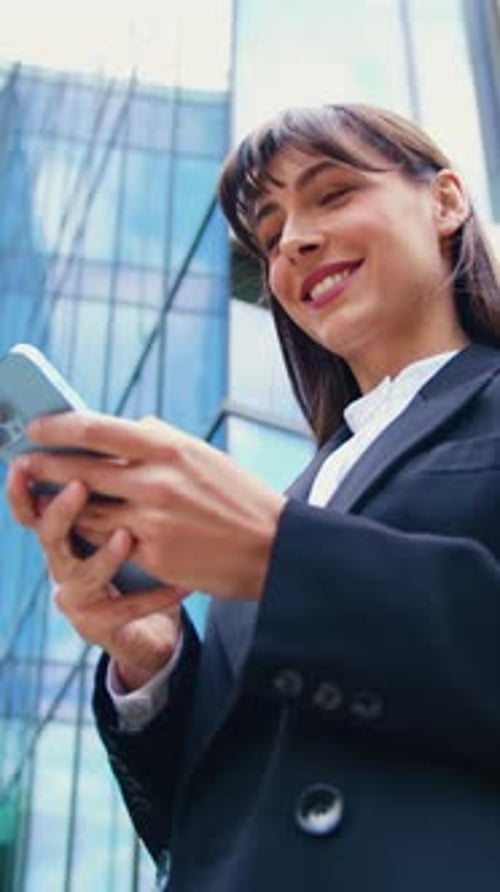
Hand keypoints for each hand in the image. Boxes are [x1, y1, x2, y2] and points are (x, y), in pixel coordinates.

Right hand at [6, 462, 184, 689]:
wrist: (152, 622)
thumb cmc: (140, 556)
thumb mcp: (128, 514)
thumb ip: (122, 480)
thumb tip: (135, 425)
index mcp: (64, 530)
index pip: (32, 503)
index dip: (27, 483)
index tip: (32, 453)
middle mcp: (62, 562)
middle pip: (49, 533)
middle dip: (60, 511)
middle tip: (79, 486)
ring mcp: (76, 597)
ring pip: (81, 576)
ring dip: (104, 556)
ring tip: (126, 535)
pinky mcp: (99, 626)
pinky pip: (127, 609)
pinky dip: (156, 595)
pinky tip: (181, 585)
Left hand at [13, 411, 286, 600]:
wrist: (272, 547)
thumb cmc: (236, 496)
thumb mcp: (200, 454)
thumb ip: (158, 439)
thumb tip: (122, 427)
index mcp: (166, 446)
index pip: (93, 429)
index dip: (56, 427)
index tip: (36, 426)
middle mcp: (153, 481)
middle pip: (77, 471)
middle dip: (42, 467)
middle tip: (23, 462)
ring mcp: (150, 521)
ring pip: (84, 512)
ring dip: (60, 505)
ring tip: (44, 497)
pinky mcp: (152, 556)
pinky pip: (107, 543)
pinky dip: (93, 535)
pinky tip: (83, 528)